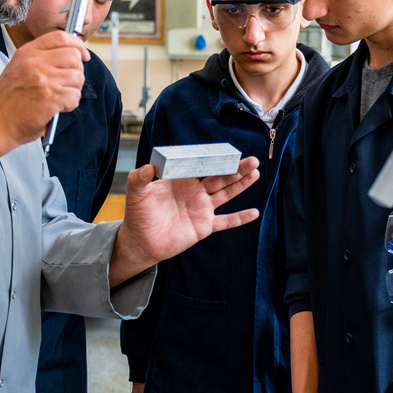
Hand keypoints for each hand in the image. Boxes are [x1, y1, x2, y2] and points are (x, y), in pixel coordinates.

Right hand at [0, 31, 87, 159]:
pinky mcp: (51, 98)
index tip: (83, 55)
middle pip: (74, 57)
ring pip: (78, 77)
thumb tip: (71, 53)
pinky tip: (58, 107)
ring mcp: (44, 80)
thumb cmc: (9, 99)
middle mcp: (35, 63)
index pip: (60, 37)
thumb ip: (40, 57)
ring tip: (60, 97)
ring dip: (73, 89)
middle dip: (77, 71)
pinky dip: (70, 104)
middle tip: (68, 83)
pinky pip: (75, 96)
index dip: (77, 45)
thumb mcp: (18, 67)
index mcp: (27, 52)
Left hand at [107, 160, 261, 285]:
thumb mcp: (136, 193)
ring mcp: (202, 209)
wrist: (141, 241)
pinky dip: (239, 218)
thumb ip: (139, 178)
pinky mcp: (204, 226)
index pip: (202, 167)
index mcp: (182, 180)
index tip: (228, 151)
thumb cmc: (138, 215)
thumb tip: (148, 167)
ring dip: (241, 185)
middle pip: (220, 177)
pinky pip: (225, 221)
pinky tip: (254, 213)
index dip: (216, 159)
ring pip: (226, 194)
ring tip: (255, 174)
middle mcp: (196, 192)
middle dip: (236, 169)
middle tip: (252, 160)